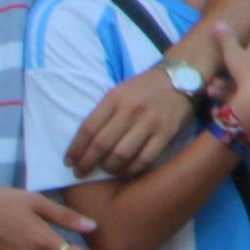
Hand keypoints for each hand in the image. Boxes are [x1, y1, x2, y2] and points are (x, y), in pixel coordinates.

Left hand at [66, 67, 197, 177]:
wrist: (181, 77)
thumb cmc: (145, 88)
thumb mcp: (119, 91)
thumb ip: (104, 113)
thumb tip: (86, 142)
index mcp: (114, 98)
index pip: (88, 128)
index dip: (76, 149)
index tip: (69, 162)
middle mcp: (131, 110)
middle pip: (102, 144)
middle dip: (87, 163)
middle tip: (81, 172)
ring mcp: (150, 123)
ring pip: (122, 154)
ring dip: (109, 168)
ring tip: (105, 170)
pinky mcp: (167, 133)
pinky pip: (145, 159)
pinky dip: (132, 169)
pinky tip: (126, 171)